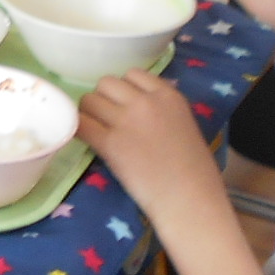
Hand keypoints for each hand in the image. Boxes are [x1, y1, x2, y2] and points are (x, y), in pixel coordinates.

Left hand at [76, 69, 226, 228]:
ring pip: (89, 100)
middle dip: (105, 98)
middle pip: (106, 82)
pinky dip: (79, 128)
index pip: (133, 74)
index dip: (125, 89)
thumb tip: (135, 104)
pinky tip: (85, 137)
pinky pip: (81, 124)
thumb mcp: (184, 125)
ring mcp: (126, 121)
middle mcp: (145, 102)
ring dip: (89, 112)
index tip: (126, 104)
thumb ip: (161, 109)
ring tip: (97, 129)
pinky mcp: (110, 144)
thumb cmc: (195, 172)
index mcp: (169, 95)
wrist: (191, 201)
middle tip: (109, 118)